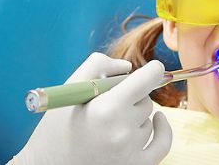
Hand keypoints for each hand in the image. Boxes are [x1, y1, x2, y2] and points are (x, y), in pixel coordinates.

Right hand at [10, 52, 171, 164]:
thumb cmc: (56, 126)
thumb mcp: (70, 89)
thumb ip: (98, 65)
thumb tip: (128, 67)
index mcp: (105, 109)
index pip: (146, 81)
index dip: (153, 70)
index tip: (154, 67)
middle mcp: (122, 132)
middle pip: (145, 100)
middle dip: (131, 97)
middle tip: (107, 103)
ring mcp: (130, 153)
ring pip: (149, 120)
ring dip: (135, 116)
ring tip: (108, 124)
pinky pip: (162, 144)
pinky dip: (162, 130)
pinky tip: (158, 120)